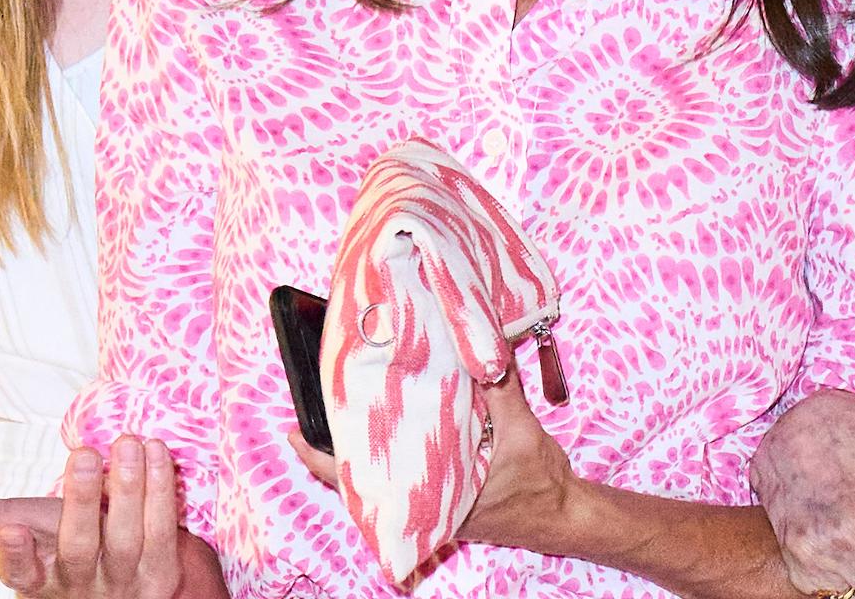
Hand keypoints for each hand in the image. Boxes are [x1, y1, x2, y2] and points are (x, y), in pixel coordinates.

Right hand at [0, 436, 227, 598]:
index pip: (23, 575)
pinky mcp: (161, 572)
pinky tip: (157, 451)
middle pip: (78, 549)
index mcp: (39, 579)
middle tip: (83, 454)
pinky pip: (164, 529)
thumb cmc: (59, 541)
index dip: (17, 554)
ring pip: (125, 537)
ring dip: (128, 488)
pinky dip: (161, 489)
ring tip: (128, 441)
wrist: (123, 576)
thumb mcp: (17, 526)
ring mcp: (123, 581)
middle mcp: (79, 585)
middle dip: (79, 503)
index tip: (12, 527)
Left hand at [289, 367, 581, 557]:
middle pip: (359, 478)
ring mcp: (429, 500)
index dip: (322, 457)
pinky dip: (389, 446)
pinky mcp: (442, 491)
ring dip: (360, 445)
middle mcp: (421, 503)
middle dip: (333, 443)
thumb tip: (478, 343)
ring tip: (341, 406)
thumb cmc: (537, 481)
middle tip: (312, 404)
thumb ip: (497, 385)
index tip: (294, 432)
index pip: (358, 483)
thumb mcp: (518, 427)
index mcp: (429, 496)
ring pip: (379, 475)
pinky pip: (401, 470)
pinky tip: (386, 419)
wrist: (559, 512)